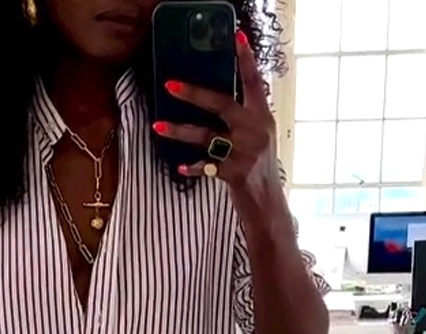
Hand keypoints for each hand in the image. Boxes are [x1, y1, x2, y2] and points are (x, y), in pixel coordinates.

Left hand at [152, 31, 278, 203]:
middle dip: (194, 94)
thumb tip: (215, 100)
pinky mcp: (235, 173)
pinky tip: (180, 167)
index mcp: (262, 117)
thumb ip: (243, 118)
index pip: (254, 82)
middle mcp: (255, 131)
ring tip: (158, 126)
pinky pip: (206, 166)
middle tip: (170, 85)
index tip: (237, 37)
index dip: (246, 59)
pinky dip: (192, 167)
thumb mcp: (258, 137)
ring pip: (206, 136)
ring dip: (180, 131)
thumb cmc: (257, 167)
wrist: (267, 204)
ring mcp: (246, 152)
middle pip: (222, 104)